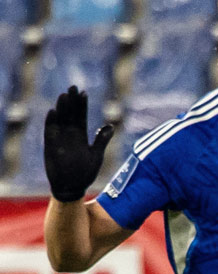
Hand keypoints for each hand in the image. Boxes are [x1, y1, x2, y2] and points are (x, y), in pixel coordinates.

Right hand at [44, 86, 113, 202]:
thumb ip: (102, 140)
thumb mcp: (96, 155)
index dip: (82, 105)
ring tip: (64, 95)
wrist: (72, 187)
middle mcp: (69, 135)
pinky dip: (51, 122)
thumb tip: (110, 126)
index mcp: (81, 136)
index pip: (81, 116)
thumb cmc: (85, 172)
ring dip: (62, 108)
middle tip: (72, 87)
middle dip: (71, 101)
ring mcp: (59, 139)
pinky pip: (50, 132)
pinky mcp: (51, 146)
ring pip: (60, 120)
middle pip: (70, 114)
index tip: (83, 92)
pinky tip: (53, 112)